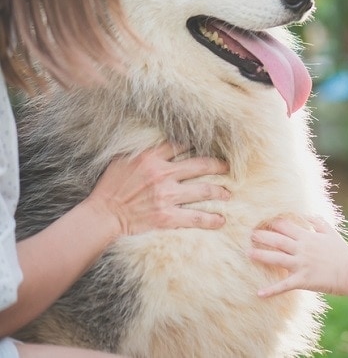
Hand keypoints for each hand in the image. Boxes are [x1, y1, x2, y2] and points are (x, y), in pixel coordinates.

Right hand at [86, 142, 229, 236]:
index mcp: (150, 157)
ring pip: (203, 190)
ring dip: (219, 191)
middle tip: (228, 168)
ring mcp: (166, 196)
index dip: (197, 145)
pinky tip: (221, 220)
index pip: (182, 145)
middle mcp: (162, 174)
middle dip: (218, 166)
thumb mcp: (123, 160)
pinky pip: (196, 217)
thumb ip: (144, 152)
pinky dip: (211, 219)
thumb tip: (161, 143)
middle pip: (200, 165)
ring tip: (227, 193)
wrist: (102, 216)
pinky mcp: (167, 217)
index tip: (208, 147)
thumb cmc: (110, 188)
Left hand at [250, 216, 347, 296]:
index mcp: (308, 237)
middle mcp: (302, 249)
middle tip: (249, 234)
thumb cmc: (341, 252)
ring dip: (261, 256)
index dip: (273, 223)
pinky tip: (259, 293)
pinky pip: (284, 286)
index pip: (286, 226)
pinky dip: (271, 290)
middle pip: (278, 240)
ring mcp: (301, 265)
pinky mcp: (302, 280)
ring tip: (248, 253)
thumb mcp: (331, 233)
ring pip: (277, 259)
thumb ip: (319, 222)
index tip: (261, 221)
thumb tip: (308, 214)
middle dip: (262, 236)